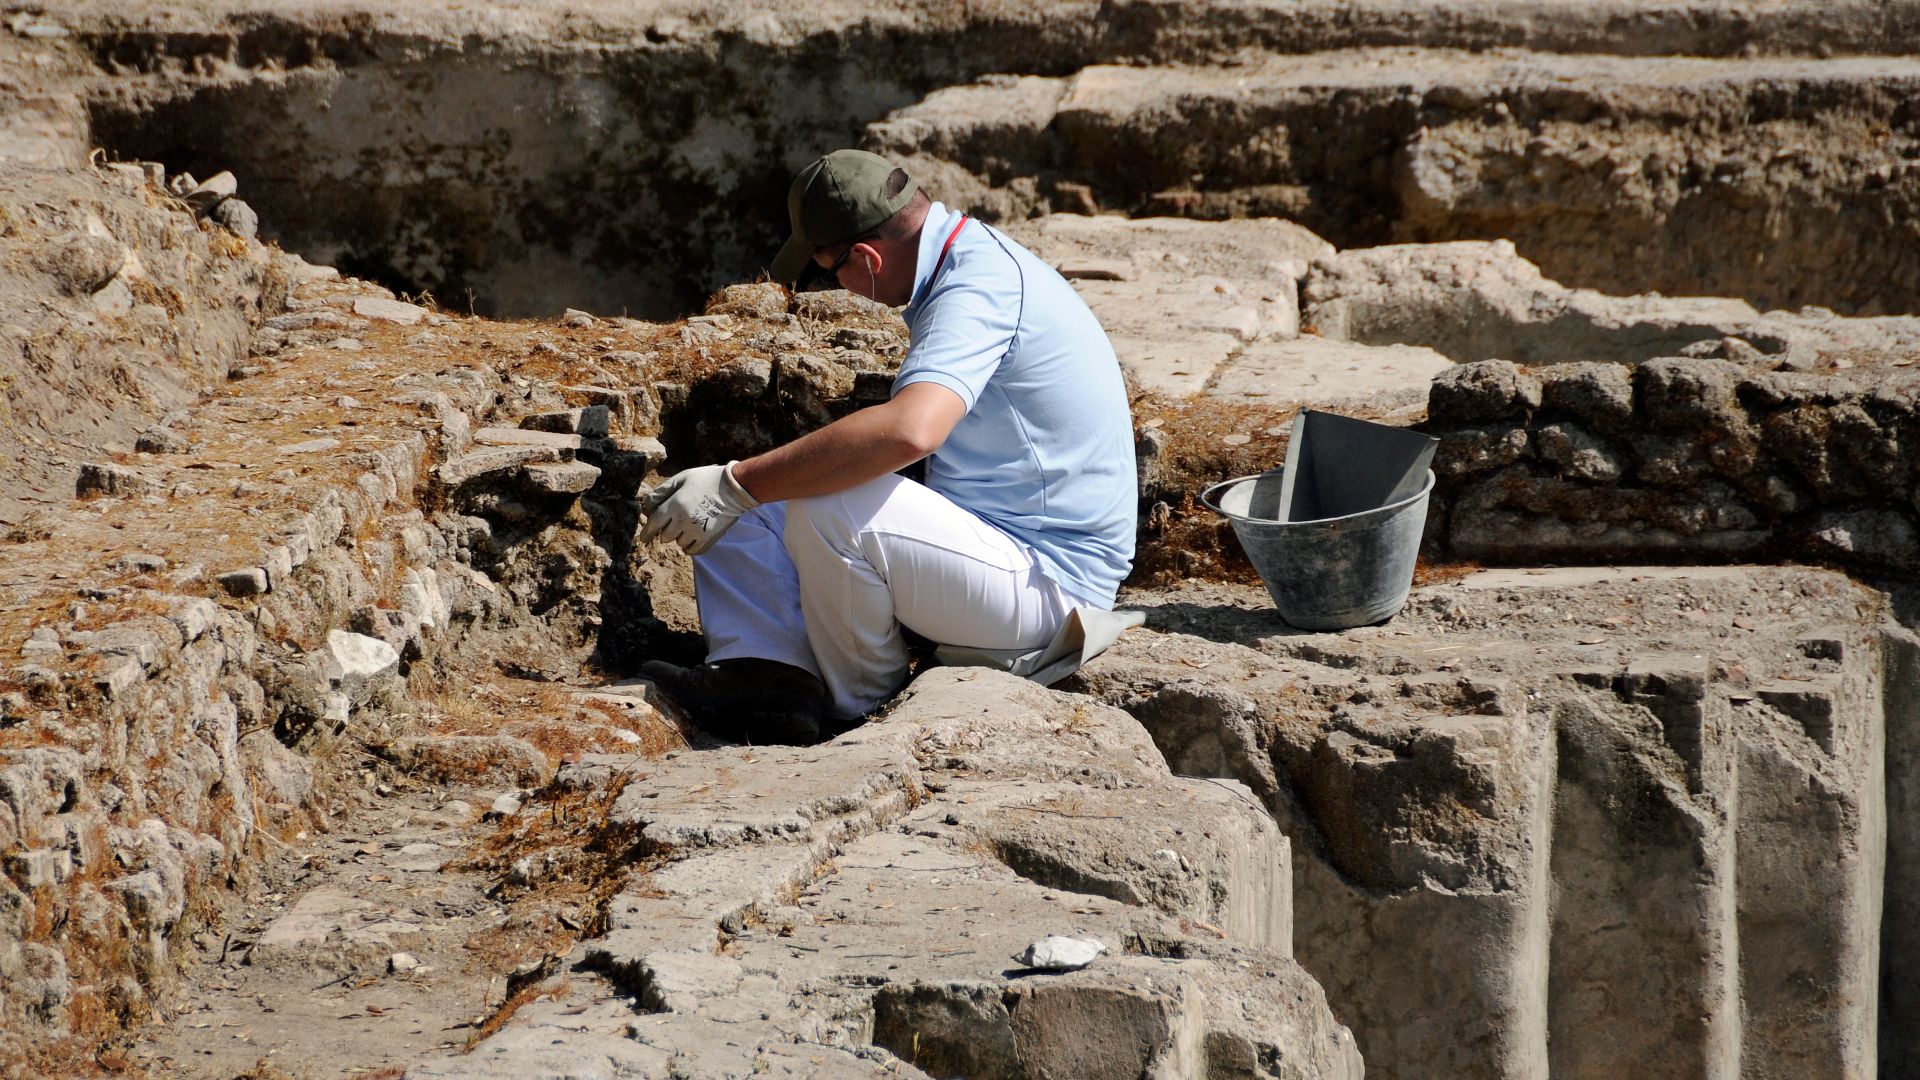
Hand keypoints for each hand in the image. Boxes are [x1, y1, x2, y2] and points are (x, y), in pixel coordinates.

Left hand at [637, 462, 759, 555]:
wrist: (734, 489)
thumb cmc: (706, 480)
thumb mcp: (681, 478)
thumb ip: (662, 492)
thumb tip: (646, 506)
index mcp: (675, 505)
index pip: (654, 524)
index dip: (646, 532)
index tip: (644, 538)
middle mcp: (683, 521)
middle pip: (665, 536)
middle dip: (666, 531)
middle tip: (674, 522)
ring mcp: (696, 531)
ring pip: (678, 543)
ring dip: (679, 537)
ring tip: (688, 524)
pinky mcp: (708, 539)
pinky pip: (692, 551)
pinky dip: (689, 546)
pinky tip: (692, 537)